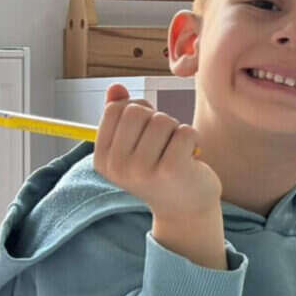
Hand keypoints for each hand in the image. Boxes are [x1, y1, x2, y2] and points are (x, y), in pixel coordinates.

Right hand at [93, 84, 225, 268]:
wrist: (186, 208)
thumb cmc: (160, 169)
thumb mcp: (135, 145)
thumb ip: (121, 116)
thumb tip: (115, 87)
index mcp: (103, 158)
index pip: (114, 110)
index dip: (137, 111)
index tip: (147, 131)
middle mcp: (117, 166)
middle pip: (136, 111)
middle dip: (156, 118)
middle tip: (164, 141)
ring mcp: (142, 169)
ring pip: (162, 119)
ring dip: (175, 129)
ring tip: (176, 150)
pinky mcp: (170, 169)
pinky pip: (184, 130)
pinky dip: (192, 137)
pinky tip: (190, 156)